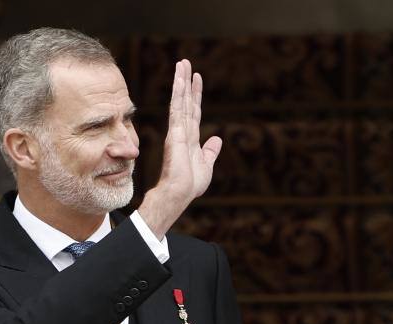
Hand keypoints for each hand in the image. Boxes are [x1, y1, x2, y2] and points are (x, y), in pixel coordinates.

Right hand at [139, 59, 222, 237]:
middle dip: (186, 82)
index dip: (196, 95)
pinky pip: (177, 109)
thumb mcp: (207, 166)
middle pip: (186, 101)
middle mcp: (183, 131)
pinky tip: (179, 80)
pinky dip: (178, 93)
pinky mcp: (175, 132)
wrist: (179, 193)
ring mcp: (178, 130)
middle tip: (185, 62)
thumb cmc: (190, 184)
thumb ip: (210, 151)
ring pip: (180, 101)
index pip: (194, 112)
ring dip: (181, 81)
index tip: (197, 78)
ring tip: (182, 63)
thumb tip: (217, 139)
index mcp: (191, 138)